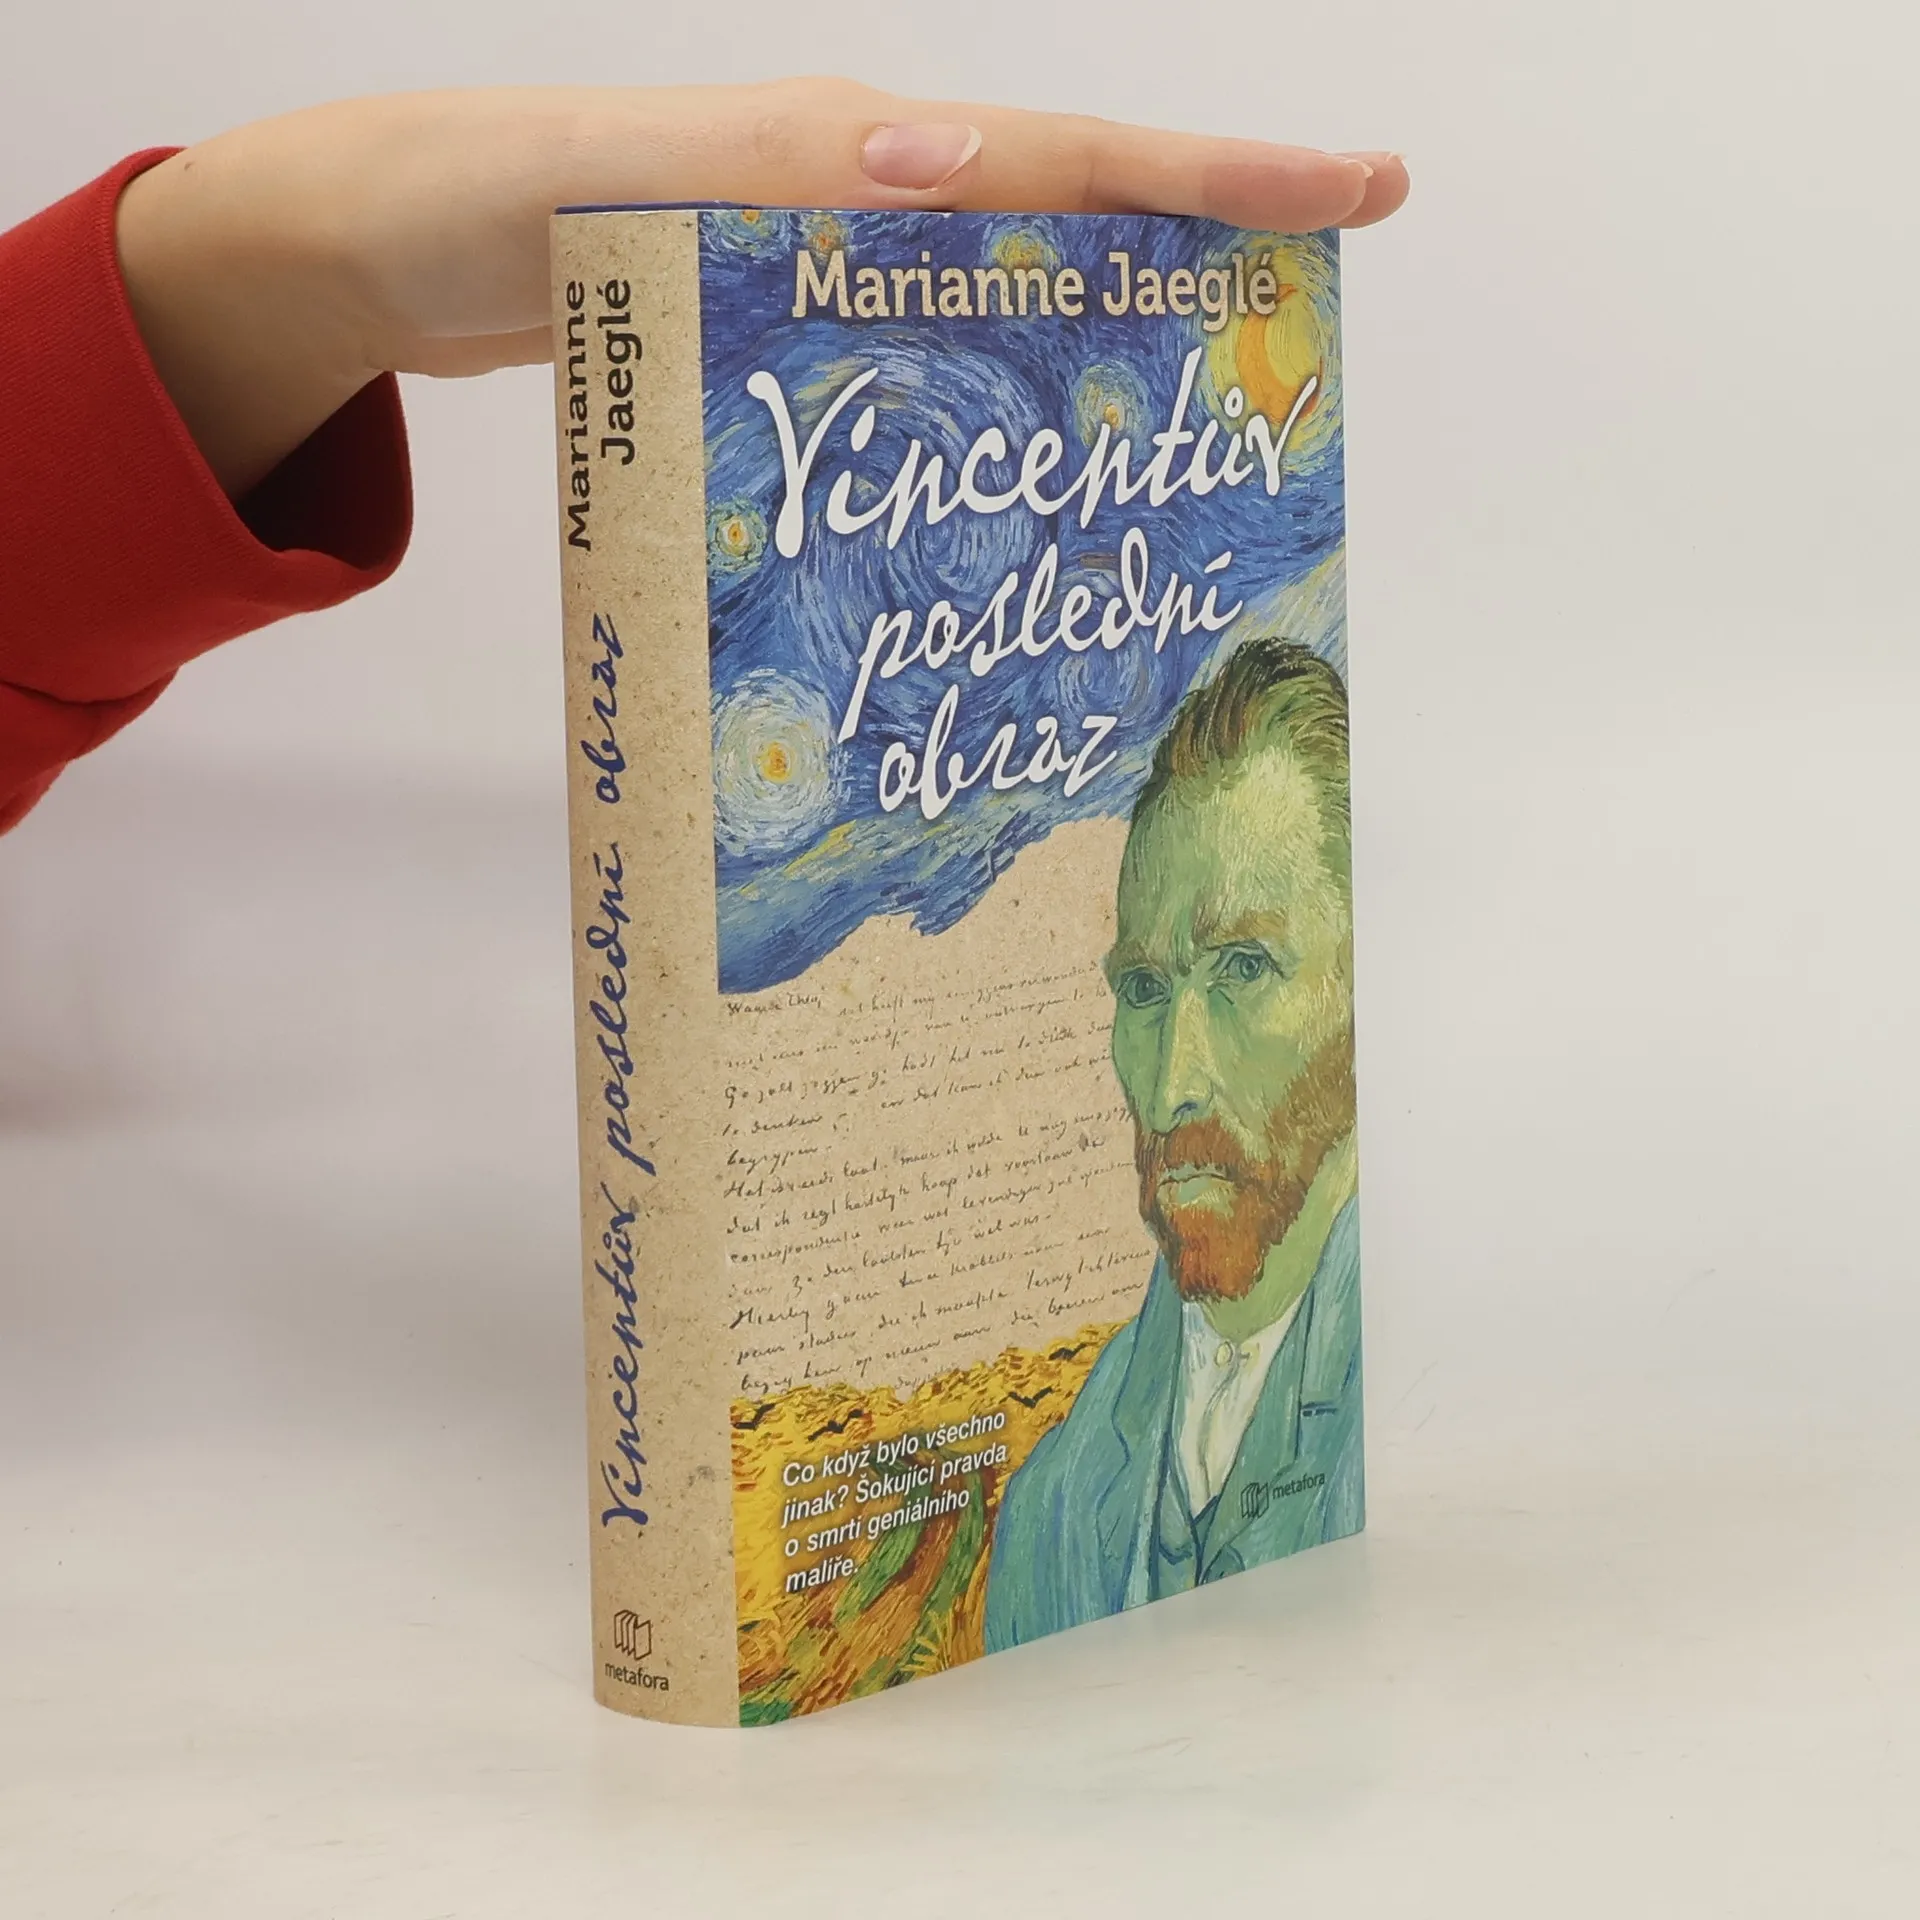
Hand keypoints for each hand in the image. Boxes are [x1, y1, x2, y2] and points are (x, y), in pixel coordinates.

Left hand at [114, 80, 1408, 496]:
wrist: (395, 246)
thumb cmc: (491, 199)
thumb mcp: (624, 177)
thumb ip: (773, 169)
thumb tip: (951, 163)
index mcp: (851, 154)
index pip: (1067, 158)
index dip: (1216, 179)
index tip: (1356, 192)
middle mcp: (862, 202)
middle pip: (1069, 225)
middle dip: (1200, 266)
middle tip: (1306, 346)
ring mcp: (831, 270)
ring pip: (1008, 304)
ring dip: (1107, 354)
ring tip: (1196, 441)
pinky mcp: (789, 333)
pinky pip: (926, 363)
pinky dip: (992, 408)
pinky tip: (1017, 482)